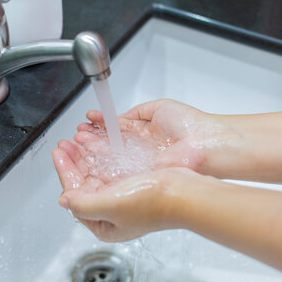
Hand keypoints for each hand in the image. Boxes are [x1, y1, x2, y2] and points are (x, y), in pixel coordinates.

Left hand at [53, 139, 195, 241]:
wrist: (185, 192)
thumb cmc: (153, 203)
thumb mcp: (109, 205)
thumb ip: (82, 204)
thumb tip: (65, 200)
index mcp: (103, 224)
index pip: (74, 196)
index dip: (64, 172)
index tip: (59, 154)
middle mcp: (112, 213)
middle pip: (84, 183)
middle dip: (73, 161)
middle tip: (65, 144)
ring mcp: (123, 199)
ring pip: (96, 174)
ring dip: (86, 156)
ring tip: (77, 141)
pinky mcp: (134, 185)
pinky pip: (111, 168)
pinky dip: (102, 155)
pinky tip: (98, 144)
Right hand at [75, 99, 235, 175]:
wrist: (205, 143)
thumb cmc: (189, 124)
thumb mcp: (159, 107)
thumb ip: (136, 112)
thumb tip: (119, 116)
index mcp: (145, 132)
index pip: (117, 128)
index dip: (101, 124)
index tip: (88, 119)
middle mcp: (141, 149)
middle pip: (110, 144)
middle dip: (91, 138)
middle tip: (76, 134)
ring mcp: (140, 163)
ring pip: (110, 157)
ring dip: (93, 149)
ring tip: (77, 142)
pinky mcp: (142, 174)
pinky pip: (118, 170)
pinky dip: (102, 163)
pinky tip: (90, 155)